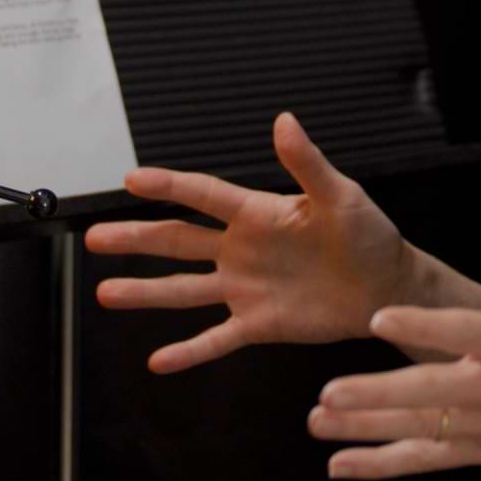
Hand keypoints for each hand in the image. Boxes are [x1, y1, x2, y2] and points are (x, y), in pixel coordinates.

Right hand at [85, 112, 412, 372]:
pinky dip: (189, 351)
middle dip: (136, 238)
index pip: (204, 195)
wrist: (387, 285)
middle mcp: (243, 249)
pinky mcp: (259, 323)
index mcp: (259, 213)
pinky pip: (216, 338)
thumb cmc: (368, 233)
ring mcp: (246, 288)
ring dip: (146, 292)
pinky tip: (159, 360)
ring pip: (184, 291)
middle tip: (94, 237)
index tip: (132, 180)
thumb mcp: (340, 194)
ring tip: (106, 292)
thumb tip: (284, 120)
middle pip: (178, 241)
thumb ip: (307, 162)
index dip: (168, 186)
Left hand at [306, 206, 480, 480]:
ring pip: (421, 429)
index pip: (467, 334)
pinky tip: (341, 466)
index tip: (379, 318)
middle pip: (430, 392)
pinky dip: (386, 465)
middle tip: (328, 392)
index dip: (423, 327)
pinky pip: (431, 460)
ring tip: (318, 423)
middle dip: (376, 394)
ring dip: (368, 428)